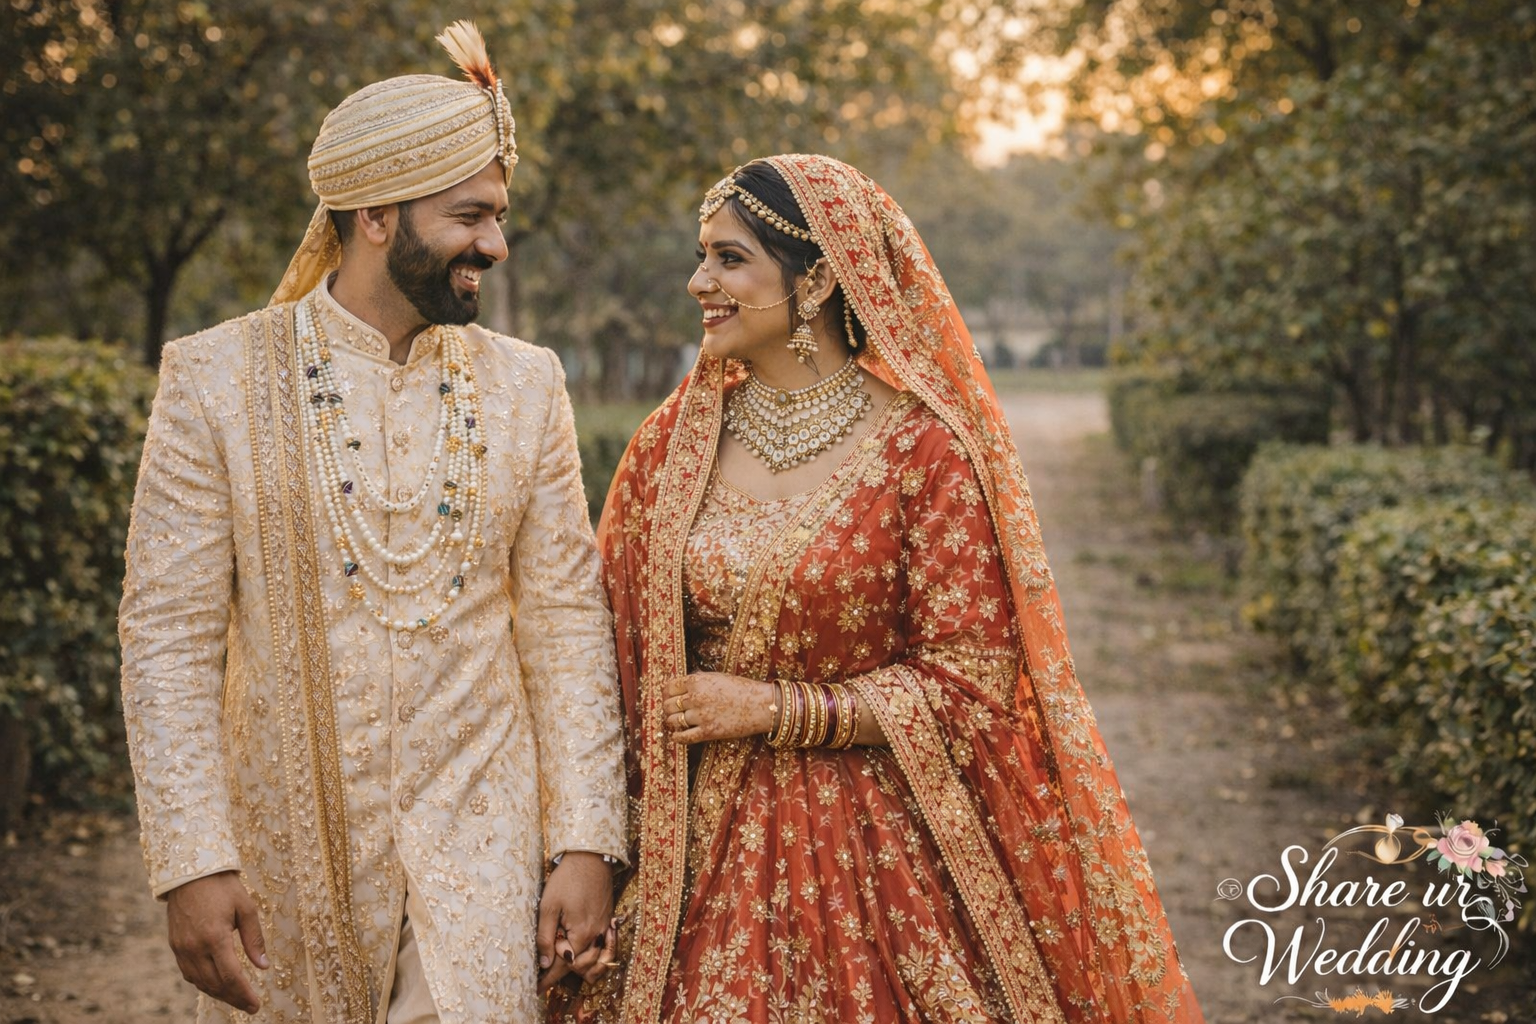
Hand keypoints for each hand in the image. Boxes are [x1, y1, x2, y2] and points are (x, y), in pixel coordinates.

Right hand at [165, 871, 267, 1013]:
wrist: (190, 872)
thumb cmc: (223, 887)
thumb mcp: (246, 908)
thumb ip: (254, 939)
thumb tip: (263, 966)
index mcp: (215, 937)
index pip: (231, 976)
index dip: (244, 994)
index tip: (256, 1005)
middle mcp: (195, 947)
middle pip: (215, 984)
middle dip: (234, 998)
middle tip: (250, 1006)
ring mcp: (182, 948)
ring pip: (200, 982)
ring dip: (219, 994)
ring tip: (237, 998)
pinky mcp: (175, 946)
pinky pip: (189, 973)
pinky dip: (204, 983)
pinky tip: (217, 984)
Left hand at [537, 852, 614, 992]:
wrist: (590, 857)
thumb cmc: (567, 879)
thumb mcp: (549, 906)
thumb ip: (545, 937)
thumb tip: (544, 963)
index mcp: (582, 933)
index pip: (564, 966)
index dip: (549, 979)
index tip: (536, 989)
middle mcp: (597, 934)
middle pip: (582, 967)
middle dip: (563, 973)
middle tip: (543, 975)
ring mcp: (605, 928)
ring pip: (596, 961)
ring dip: (580, 968)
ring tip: (560, 967)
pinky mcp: (608, 920)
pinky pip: (603, 948)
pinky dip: (593, 957)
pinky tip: (580, 954)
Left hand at [663, 672, 776, 744]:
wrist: (761, 705)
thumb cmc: (741, 688)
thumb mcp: (717, 677)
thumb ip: (697, 681)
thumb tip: (680, 686)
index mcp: (697, 681)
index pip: (669, 687)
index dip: (667, 693)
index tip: (669, 697)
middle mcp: (696, 697)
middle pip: (668, 705)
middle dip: (668, 708)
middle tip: (673, 711)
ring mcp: (701, 716)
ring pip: (673, 720)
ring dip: (672, 721)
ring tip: (677, 722)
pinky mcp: (708, 732)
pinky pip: (683, 737)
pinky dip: (677, 737)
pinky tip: (677, 735)